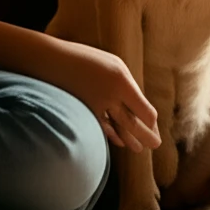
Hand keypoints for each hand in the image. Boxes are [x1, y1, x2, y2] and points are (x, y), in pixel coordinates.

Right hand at [48, 36, 159, 151]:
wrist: (53, 62)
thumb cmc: (88, 59)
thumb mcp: (115, 65)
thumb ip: (128, 87)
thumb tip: (140, 108)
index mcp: (122, 82)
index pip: (145, 111)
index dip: (151, 121)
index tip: (153, 124)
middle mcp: (110, 97)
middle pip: (133, 124)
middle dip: (147, 137)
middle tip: (156, 145)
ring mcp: (96, 108)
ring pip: (119, 130)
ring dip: (131, 140)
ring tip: (140, 149)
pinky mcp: (84, 113)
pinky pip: (103, 129)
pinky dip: (113, 136)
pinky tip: (120, 142)